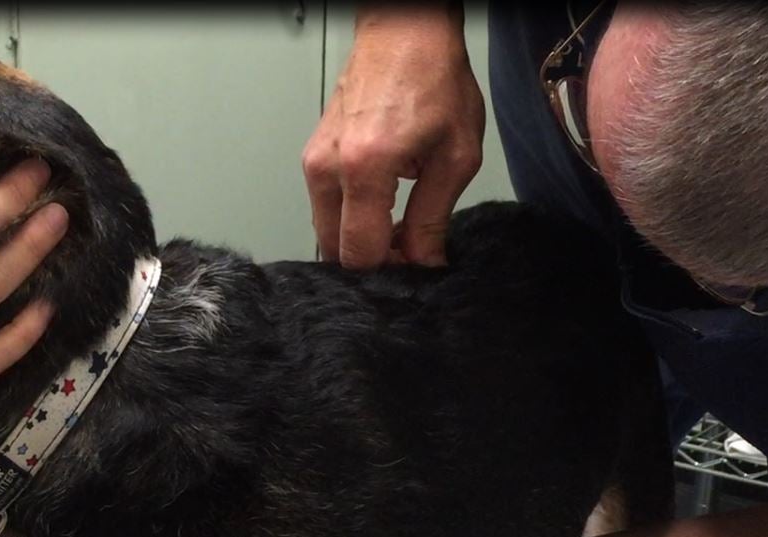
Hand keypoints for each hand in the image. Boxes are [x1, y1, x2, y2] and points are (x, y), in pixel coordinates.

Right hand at [303, 4, 484, 267]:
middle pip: (336, 250)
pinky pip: (326, 207)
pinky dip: (351, 218)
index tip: (413, 267)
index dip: (390, 271)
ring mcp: (314, 160)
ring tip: (399, 227)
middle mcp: (329, 166)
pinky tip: (382, 207)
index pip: (361, 253)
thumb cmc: (431, 78)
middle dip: (372, 260)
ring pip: (327, 232)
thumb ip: (433, 218)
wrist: (405, 34)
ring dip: (360, 239)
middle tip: (408, 251)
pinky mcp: (312, 156)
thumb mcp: (455, 156)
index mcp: (365, 167)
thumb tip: (424, 262)